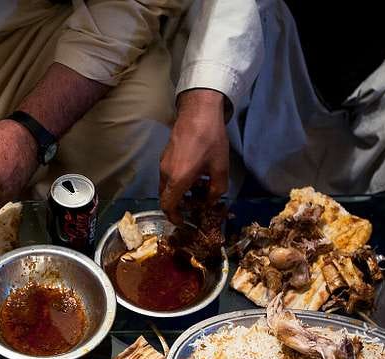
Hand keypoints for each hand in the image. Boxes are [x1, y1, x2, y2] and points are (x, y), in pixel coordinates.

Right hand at [159, 89, 229, 225]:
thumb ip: (216, 190)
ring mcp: (163, 163)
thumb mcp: (220, 168)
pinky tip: (194, 173)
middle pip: (166, 197)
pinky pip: (168, 174)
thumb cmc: (211, 140)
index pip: (167, 206)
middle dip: (178, 204)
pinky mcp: (165, 154)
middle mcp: (166, 173)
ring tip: (198, 187)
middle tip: (194, 204)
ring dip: (179, 191)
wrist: (199, 111)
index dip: (173, 217)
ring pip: (167, 185)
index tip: (182, 221)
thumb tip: (210, 200)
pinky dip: (178, 180)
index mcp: (178, 180)